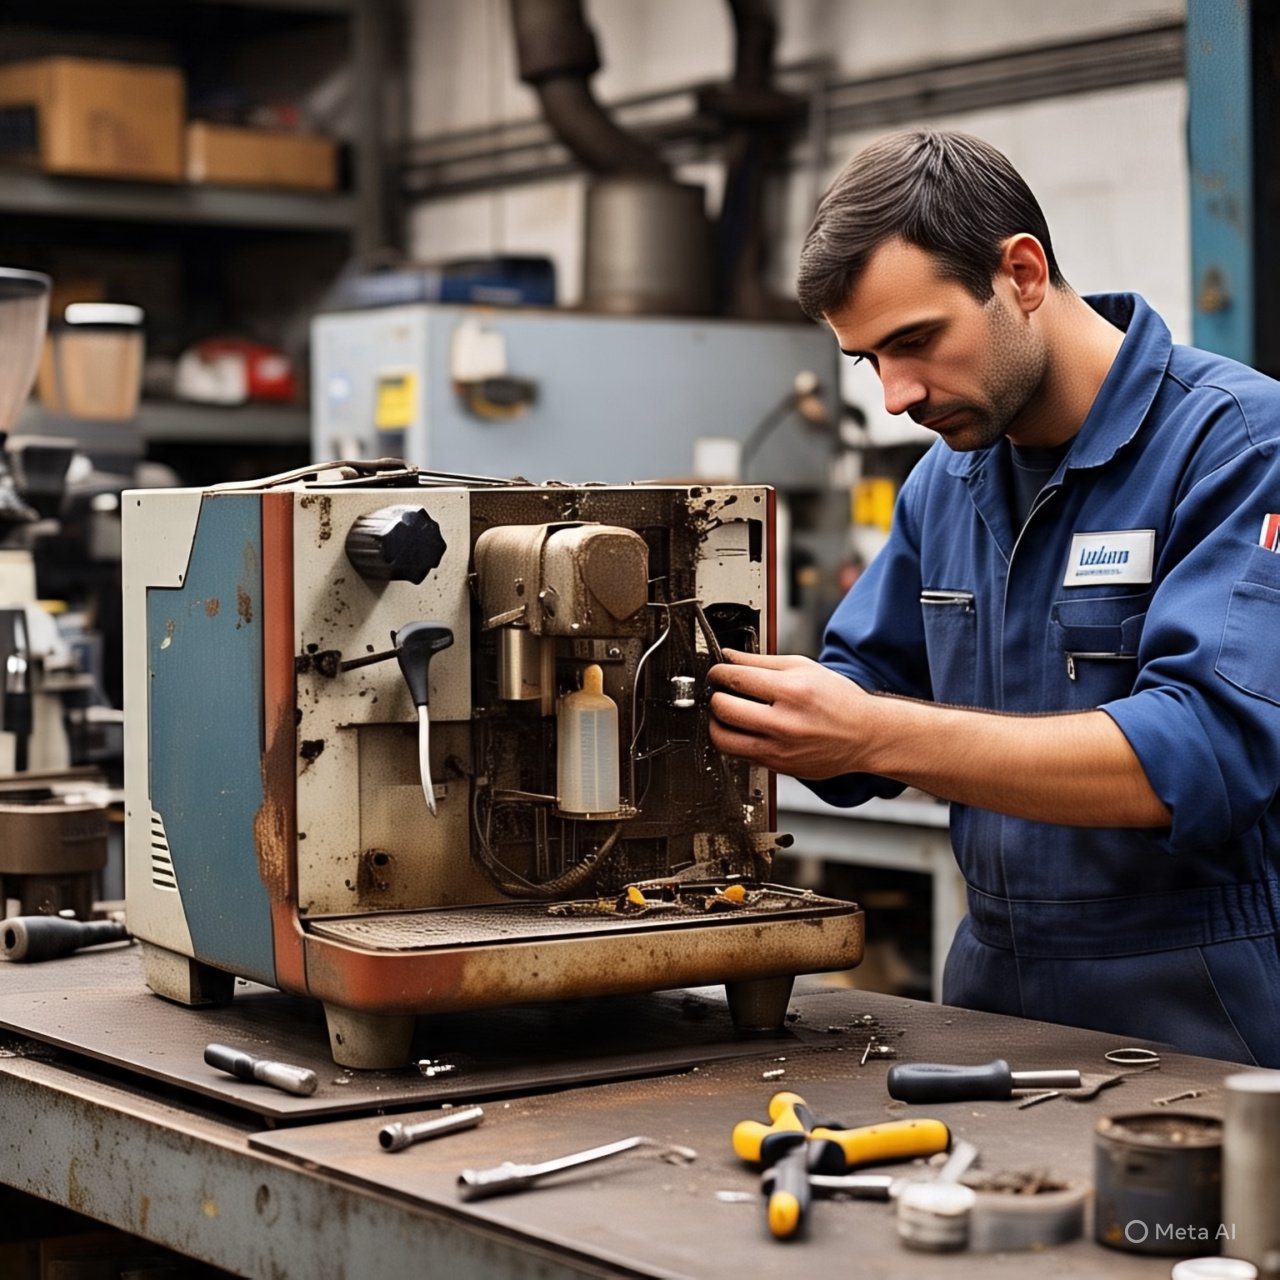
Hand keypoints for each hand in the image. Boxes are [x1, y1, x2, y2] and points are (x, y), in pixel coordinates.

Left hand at [707, 649, 868, 778]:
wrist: (865, 735)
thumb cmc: (839, 700)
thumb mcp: (804, 668)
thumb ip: (761, 661)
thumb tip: (729, 656)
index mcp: (791, 691)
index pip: (734, 679)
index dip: (717, 673)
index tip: (716, 673)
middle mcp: (784, 723)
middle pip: (722, 709)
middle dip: (715, 696)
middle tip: (720, 692)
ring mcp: (780, 750)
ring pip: (723, 739)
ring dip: (717, 723)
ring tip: (727, 714)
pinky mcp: (778, 767)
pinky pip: (739, 755)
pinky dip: (735, 740)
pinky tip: (745, 729)